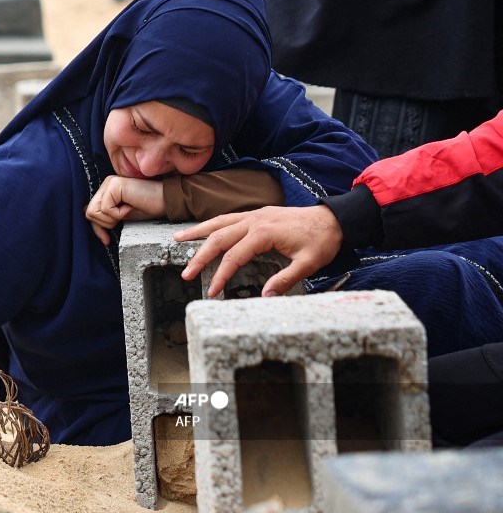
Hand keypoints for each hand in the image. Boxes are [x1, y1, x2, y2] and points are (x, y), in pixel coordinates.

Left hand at [85, 175, 165, 245]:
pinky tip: (131, 206)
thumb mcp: (123, 215)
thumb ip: (107, 214)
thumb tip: (87, 213)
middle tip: (124, 217)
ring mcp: (110, 183)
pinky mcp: (115, 185)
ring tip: (128, 210)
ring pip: (94, 212)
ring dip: (112, 218)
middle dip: (105, 223)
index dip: (97, 228)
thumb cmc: (148, 208)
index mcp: (108, 189)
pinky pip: (106, 209)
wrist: (166, 202)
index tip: (107, 240)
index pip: (91, 211)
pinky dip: (119, 214)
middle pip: (90, 212)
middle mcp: (107, 183)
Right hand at [174, 204, 343, 296]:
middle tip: (185, 273)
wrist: (335, 219)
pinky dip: (212, 224)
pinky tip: (203, 230)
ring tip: (176, 238)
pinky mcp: (257, 214)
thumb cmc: (322, 241)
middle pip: (218, 238)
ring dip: (197, 231)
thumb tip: (265, 297)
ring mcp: (254, 215)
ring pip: (219, 222)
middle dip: (199, 256)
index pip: (234, 257)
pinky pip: (228, 218)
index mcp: (264, 233)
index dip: (220, 275)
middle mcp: (254, 221)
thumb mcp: (308, 264)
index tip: (211, 291)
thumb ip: (284, 280)